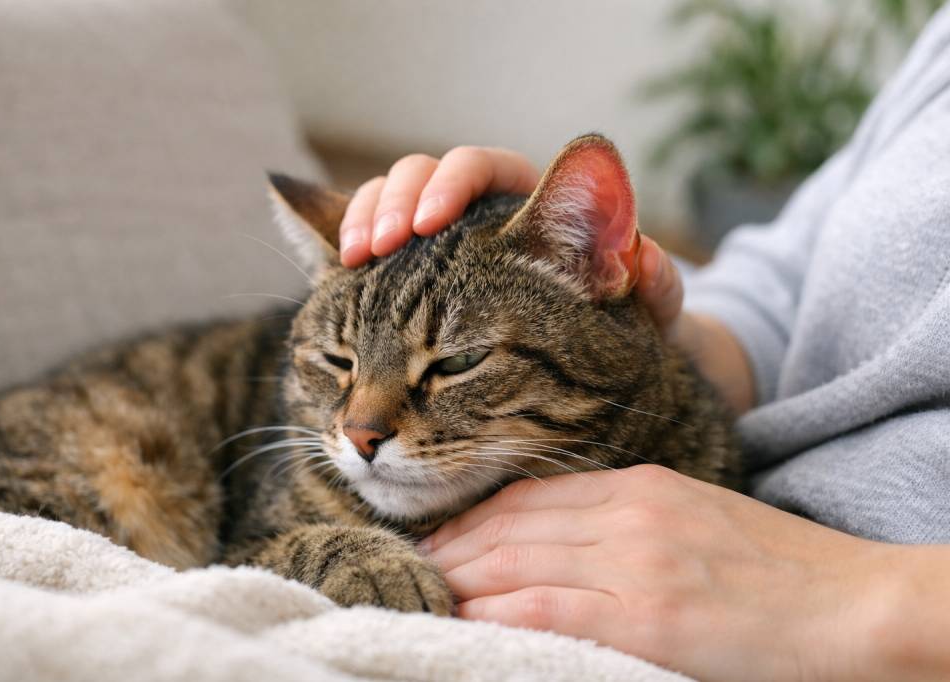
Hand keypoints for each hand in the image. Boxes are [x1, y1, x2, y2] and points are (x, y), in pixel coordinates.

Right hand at [337, 146, 683, 333]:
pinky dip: (343, 260)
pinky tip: (340, 274)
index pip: (483, 168)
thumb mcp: (639, 326)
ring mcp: (431, 258)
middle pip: (419, 178)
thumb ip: (652, 289)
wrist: (559, 409)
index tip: (433, 218)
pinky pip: (360, 257)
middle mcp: (476, 226)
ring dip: (362, 222)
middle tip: (384, 241)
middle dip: (394, 202)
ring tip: (352, 257)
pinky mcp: (396, 291)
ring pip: (382, 210)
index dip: (453, 183)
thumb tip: (648, 253)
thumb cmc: (606, 359)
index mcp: (529, 218)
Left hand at [419, 465, 936, 681]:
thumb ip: (628, 518)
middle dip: (455, 547)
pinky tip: (466, 619)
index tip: (441, 537)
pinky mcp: (648, 618)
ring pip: (519, 562)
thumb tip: (564, 540)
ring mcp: (636, 564)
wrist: (851, 603)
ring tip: (425, 592)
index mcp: (640, 486)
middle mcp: (629, 515)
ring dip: (463, 579)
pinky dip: (498, 612)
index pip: (530, 495)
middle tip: (415, 566)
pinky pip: (549, 607)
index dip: (474, 516)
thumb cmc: (777, 568)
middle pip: (513, 523)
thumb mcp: (695, 517)